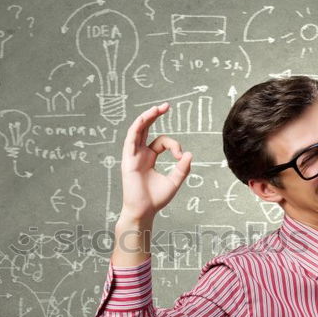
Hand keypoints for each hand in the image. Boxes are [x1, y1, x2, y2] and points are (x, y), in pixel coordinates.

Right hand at [119, 102, 193, 221]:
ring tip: (158, 108)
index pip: (162, 142)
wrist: (144, 211)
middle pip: (145, 129)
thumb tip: (189, 154)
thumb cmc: (156, 199)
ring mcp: (133, 156)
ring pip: (137, 130)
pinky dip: (137, 127)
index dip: (174, 145)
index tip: (180, 156)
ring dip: (147, 117)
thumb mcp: (174, 181)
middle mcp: (140, 154)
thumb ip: (182, 168)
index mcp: (149, 158)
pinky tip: (145, 118)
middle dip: (154, 116)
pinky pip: (131, 139)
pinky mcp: (128, 159)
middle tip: (166, 106)